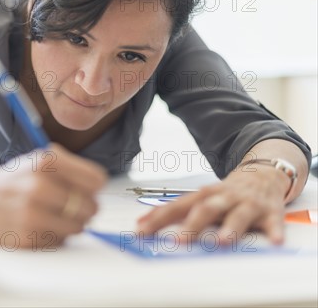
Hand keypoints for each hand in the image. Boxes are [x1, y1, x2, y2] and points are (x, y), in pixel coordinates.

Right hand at [0, 142, 107, 248]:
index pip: (97, 180)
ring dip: (70, 224)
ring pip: (79, 227)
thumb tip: (100, 189)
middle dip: (83, 208)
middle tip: (68, 205)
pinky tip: (39, 225)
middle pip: (92, 206)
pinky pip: (60, 242)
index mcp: (46, 161)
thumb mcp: (40, 159)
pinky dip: (54, 237)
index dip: (93, 187)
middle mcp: (39, 186)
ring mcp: (32, 213)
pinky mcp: (27, 237)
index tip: (84, 189)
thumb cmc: (14, 180)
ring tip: (52, 215)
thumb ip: (73, 169)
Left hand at [136, 163, 291, 244]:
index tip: (142, 231)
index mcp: (203, 195)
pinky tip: (274, 241)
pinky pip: (273, 222)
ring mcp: (247, 204)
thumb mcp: (201, 198)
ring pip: (237, 216)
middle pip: (205, 210)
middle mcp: (223, 198)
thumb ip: (175, 212)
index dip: (159, 218)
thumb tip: (142, 224)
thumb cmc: (227, 193)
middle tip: (178, 243)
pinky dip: (274, 232)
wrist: (264, 173)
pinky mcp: (270, 212)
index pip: (177, 207)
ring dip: (229, 229)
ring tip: (222, 242)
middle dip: (191, 226)